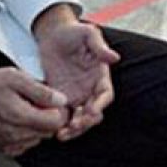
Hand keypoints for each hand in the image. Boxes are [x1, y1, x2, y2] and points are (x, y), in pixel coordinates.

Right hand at [0, 66, 68, 155]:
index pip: (56, 123)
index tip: (51, 101)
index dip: (58, 110)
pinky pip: (21, 145)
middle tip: (36, 102)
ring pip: (35, 139)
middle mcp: (16, 136)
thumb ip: (41, 91)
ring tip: (22, 109)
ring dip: (35, 126)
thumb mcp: (14, 78)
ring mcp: (7, 145)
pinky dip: (22, 134)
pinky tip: (12, 120)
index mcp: (22, 118)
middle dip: (47, 118)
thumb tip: (61, 100)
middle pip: (47, 132)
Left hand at [35, 10, 119, 140]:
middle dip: (86, 122)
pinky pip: (63, 116)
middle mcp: (90, 88)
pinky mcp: (60, 97)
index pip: (105, 95)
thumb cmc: (72, 31)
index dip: (99, 105)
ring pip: (79, 119)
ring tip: (62, 134)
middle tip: (74, 126)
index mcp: (100, 75)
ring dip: (74, 129)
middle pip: (93, 112)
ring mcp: (76, 94)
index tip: (90, 111)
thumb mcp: (87, 33)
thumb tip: (114, 58)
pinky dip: (60, 125)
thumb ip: (99, 46)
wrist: (52, 34)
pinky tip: (52, 130)